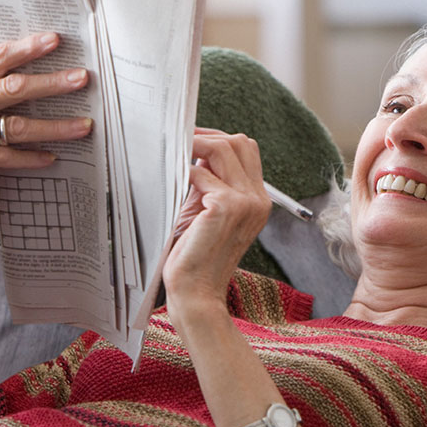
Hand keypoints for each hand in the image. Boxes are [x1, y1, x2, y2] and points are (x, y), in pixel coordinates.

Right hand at [0, 32, 92, 228]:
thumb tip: (53, 79)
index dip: (27, 48)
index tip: (56, 40)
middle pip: (11, 88)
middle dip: (51, 83)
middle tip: (82, 79)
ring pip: (14, 126)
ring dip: (54, 127)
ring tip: (84, 126)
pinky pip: (3, 156)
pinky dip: (31, 158)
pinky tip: (53, 158)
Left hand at [162, 128, 269, 313]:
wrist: (196, 292)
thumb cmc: (195, 255)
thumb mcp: (206, 211)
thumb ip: (209, 181)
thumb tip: (194, 148)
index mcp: (257, 200)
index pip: (247, 150)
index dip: (219, 137)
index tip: (192, 137)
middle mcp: (258, 199)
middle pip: (240, 142)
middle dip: (207, 134)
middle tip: (178, 136)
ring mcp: (246, 202)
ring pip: (224, 148)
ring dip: (194, 144)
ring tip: (172, 150)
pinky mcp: (226, 207)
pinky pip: (201, 172)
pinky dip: (182, 170)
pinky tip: (169, 178)